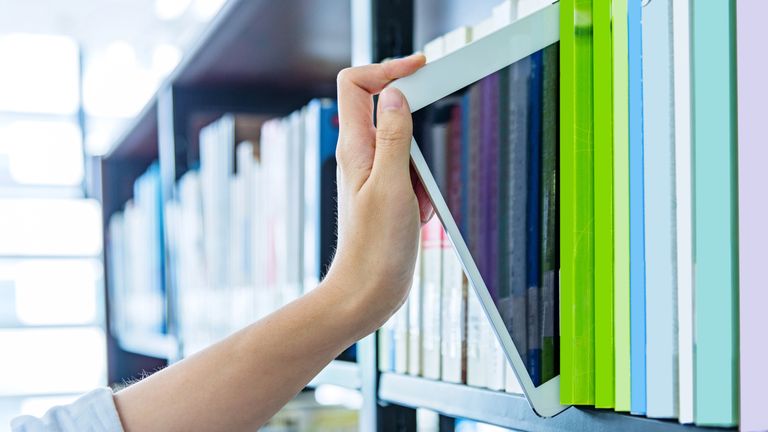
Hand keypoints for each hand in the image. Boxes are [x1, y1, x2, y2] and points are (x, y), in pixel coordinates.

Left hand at [325, 54, 431, 332]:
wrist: (369, 292)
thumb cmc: (376, 247)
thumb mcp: (393, 185)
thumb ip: (394, 137)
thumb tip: (395, 94)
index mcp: (355, 148)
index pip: (356, 84)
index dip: (386, 68)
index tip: (419, 68)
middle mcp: (361, 157)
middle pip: (384, 109)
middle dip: (416, 123)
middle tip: (431, 147)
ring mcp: (375, 175)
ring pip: (405, 145)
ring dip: (424, 166)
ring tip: (421, 197)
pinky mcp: (388, 194)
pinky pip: (413, 175)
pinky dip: (425, 189)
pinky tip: (420, 213)